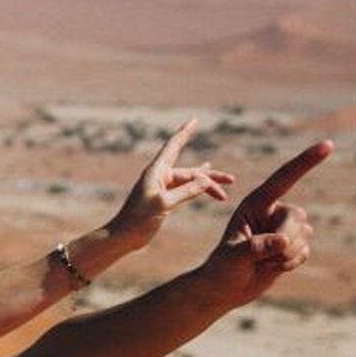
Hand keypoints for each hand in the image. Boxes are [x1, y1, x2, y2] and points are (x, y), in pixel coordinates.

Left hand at [101, 118, 234, 251]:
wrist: (124, 237)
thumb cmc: (138, 219)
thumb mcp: (164, 203)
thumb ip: (186, 191)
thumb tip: (207, 180)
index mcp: (156, 171)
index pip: (173, 146)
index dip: (185, 133)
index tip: (194, 120)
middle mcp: (160, 176)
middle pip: (191, 171)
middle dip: (211, 176)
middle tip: (231, 180)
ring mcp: (162, 188)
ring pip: (190, 182)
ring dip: (207, 185)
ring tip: (225, 191)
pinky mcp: (165, 199)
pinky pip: (185, 188)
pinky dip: (198, 187)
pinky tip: (206, 184)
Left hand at [194, 140, 329, 306]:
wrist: (225, 288)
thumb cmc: (222, 268)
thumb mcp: (233, 257)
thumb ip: (256, 247)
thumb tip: (283, 242)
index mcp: (256, 203)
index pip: (284, 178)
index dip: (306, 161)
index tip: (328, 144)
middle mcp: (273, 211)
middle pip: (298, 217)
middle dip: (283, 240)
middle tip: (260, 256)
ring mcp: (284, 228)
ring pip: (304, 236)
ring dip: (285, 255)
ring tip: (261, 261)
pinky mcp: (293, 244)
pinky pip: (305, 252)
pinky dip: (290, 264)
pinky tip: (272, 267)